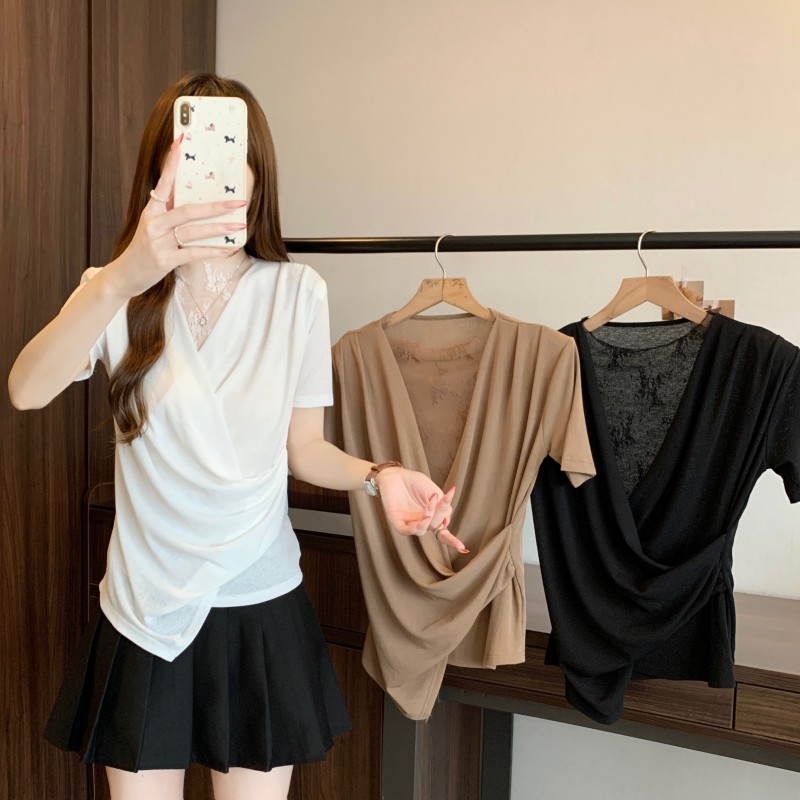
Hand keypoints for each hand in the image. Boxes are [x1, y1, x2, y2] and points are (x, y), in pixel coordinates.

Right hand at [109, 134, 248, 298]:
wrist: (125, 274)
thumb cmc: (145, 248)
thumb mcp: (153, 226)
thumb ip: (170, 212)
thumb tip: (199, 201)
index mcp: (151, 210)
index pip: (163, 182)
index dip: (172, 163)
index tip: (180, 141)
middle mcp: (153, 223)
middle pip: (188, 209)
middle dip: (216, 205)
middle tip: (239, 201)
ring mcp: (158, 242)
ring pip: (193, 231)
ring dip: (219, 228)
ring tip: (239, 225)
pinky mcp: (165, 260)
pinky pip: (194, 253)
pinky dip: (213, 250)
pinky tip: (228, 248)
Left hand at [377, 469, 467, 553]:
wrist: (397, 474)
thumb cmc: (415, 482)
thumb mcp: (434, 491)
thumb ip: (443, 505)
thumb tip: (447, 520)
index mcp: (432, 517)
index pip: (443, 532)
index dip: (452, 541)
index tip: (463, 549)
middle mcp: (422, 522)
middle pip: (435, 526)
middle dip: (440, 514)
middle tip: (441, 498)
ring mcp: (410, 523)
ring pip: (422, 530)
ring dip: (429, 520)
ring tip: (431, 505)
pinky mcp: (398, 521)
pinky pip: (406, 530)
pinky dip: (416, 527)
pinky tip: (424, 518)